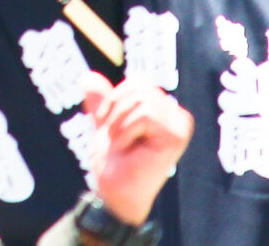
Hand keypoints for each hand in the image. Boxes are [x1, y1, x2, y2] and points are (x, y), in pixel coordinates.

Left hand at [79, 72, 194, 225]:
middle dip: (116, 110)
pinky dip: (127, 131)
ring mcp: (180, 124)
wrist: (114, 190)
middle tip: (116, 138)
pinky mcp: (177, 135)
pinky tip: (128, 149)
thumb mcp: (104, 124)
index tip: (111, 128)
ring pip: (141, 100)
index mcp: (163, 110)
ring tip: (122, 145)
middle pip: (141, 85)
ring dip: (119, 124)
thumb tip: (88, 77)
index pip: (139, 81)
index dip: (116, 99)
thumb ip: (101, 101)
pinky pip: (145, 114)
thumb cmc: (113, 163)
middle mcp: (177, 115)